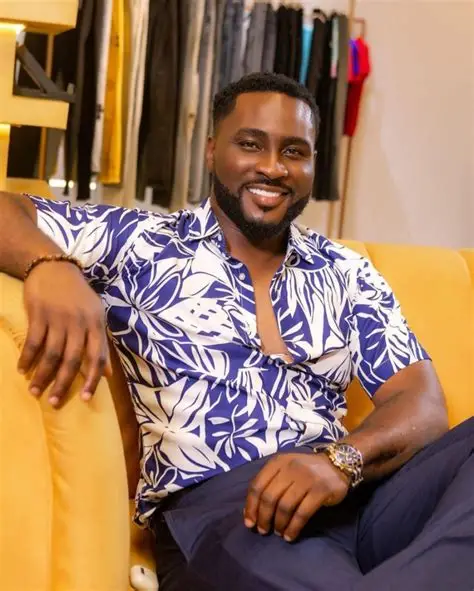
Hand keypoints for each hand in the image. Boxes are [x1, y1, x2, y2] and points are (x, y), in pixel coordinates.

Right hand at [18, 262, 111, 405]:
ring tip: (34, 392)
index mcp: (96, 324)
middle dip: (63, 383)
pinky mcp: (39, 313)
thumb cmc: (78, 296)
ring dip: (42, 376)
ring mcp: (58, 318)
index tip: (85, 399)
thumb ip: (101, 344)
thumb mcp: (95, 316)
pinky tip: (22, 370)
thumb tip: (108, 374)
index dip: (92, 379)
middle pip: (72, 359)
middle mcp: (79, 322)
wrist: (54, 268)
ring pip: (51, 354)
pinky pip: (33, 341)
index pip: (98, 356)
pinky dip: (27, 358)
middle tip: (54, 403)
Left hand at [243, 452, 349, 542]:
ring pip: (285, 506)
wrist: (337, 464)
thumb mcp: (285, 469)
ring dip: (278, 524)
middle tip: (263, 531)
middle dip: (263, 517)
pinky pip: (302, 513)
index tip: (249, 523)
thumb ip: (269, 483)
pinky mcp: (321, 490)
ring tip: (278, 533)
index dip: (251, 506)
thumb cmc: (305, 470)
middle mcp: (290, 467)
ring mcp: (307, 478)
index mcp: (278, 462)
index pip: (257, 485)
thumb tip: (250, 511)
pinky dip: (293, 528)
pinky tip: (290, 536)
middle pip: (269, 497)